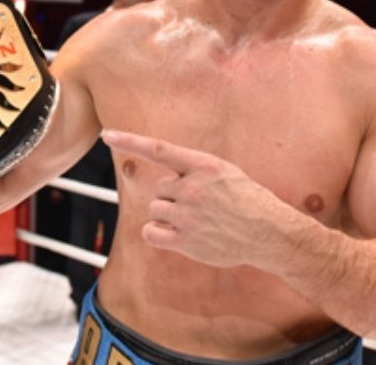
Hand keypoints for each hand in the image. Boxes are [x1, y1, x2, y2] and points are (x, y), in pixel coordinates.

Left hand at [101, 129, 298, 268]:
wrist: (268, 232)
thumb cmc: (247, 199)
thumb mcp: (224, 171)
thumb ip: (194, 169)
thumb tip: (167, 173)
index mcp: (203, 165)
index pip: (158, 149)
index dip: (130, 141)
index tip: (107, 135)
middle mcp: (192, 188)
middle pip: (159, 188)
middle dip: (172, 197)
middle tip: (198, 206)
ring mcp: (188, 215)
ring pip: (155, 209)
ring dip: (167, 216)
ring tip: (194, 221)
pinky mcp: (185, 240)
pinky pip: (151, 233)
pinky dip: (157, 234)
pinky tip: (176, 235)